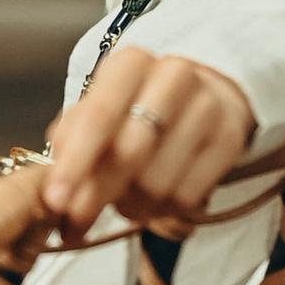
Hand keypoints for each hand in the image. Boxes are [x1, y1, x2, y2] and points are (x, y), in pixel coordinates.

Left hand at [41, 51, 255, 242]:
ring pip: (157, 182)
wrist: (206, 93)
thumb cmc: (139, 104)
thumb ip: (70, 137)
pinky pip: (185, 197)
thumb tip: (53, 179)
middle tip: (75, 221)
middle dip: (96, 194)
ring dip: (130, 205)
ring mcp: (208, 107)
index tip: (56, 199)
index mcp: (131, 63)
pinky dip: (160, 210)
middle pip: (129, 153)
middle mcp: (173, 76)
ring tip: (124, 197)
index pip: (99, 115)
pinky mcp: (231, 140)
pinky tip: (153, 198)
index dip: (75, 163)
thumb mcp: (100, 106)